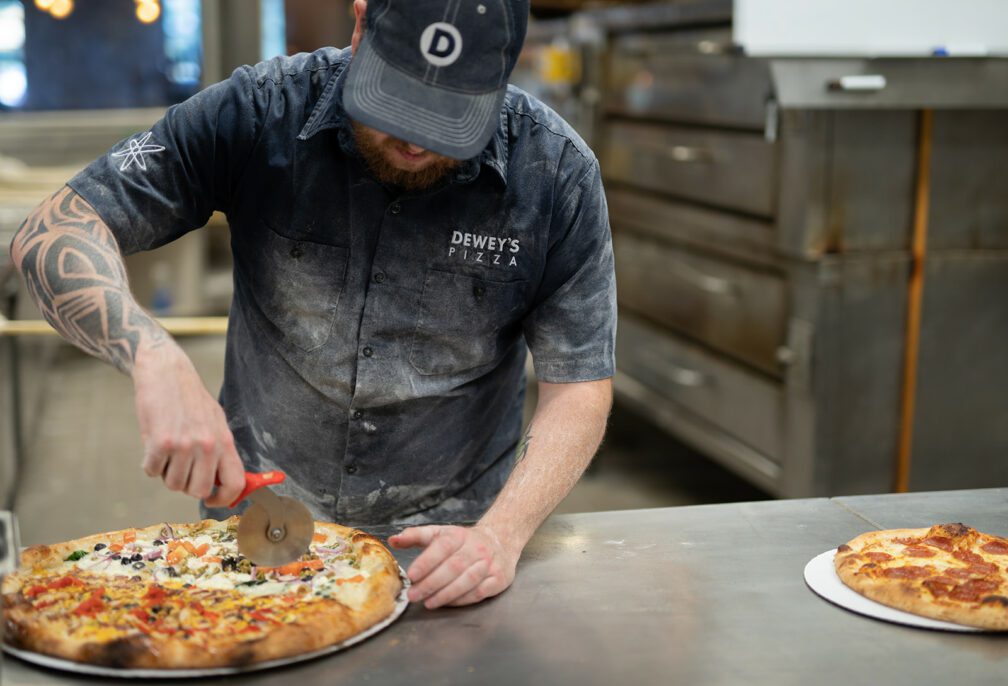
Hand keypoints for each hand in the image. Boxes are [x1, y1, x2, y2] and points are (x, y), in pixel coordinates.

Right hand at [132, 342, 244, 506]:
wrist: (165, 372)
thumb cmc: (189, 399)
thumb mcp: (215, 423)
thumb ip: (220, 452)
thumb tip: (223, 483)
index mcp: (225, 442)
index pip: (235, 484)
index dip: (224, 499)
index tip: (212, 500)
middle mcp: (207, 446)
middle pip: (199, 491)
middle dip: (187, 486)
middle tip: (181, 469)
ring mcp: (184, 445)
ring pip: (173, 484)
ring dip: (166, 473)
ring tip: (168, 451)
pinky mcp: (159, 443)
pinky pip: (151, 471)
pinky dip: (150, 463)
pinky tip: (153, 444)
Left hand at [388, 524, 517, 608]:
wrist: (500, 540)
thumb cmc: (463, 541)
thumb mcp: (440, 533)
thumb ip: (416, 536)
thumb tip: (393, 540)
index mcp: (459, 536)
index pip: (442, 548)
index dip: (426, 562)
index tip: (411, 575)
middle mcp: (476, 548)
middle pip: (453, 567)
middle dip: (432, 583)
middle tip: (414, 595)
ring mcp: (489, 564)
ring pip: (467, 580)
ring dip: (447, 594)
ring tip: (429, 603)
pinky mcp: (498, 579)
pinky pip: (480, 592)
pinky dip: (463, 599)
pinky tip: (449, 603)